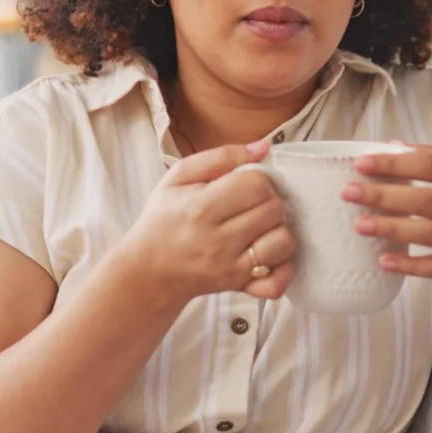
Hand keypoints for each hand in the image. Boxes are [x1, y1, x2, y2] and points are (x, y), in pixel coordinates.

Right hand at [124, 143, 294, 300]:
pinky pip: (277, 282)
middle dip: (270, 200)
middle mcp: (219, 240)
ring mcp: (231, 267)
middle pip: (274, 210)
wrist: (148, 270)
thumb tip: (263, 147)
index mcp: (202, 207)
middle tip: (252, 204)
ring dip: (278, 230)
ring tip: (261, 226)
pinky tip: (269, 254)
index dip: (258, 179)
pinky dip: (282, 268)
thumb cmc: (164, 217)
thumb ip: (222, 156)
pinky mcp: (239, 286)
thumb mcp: (180, 177)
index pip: (257, 185)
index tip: (245, 183)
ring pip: (283, 242)